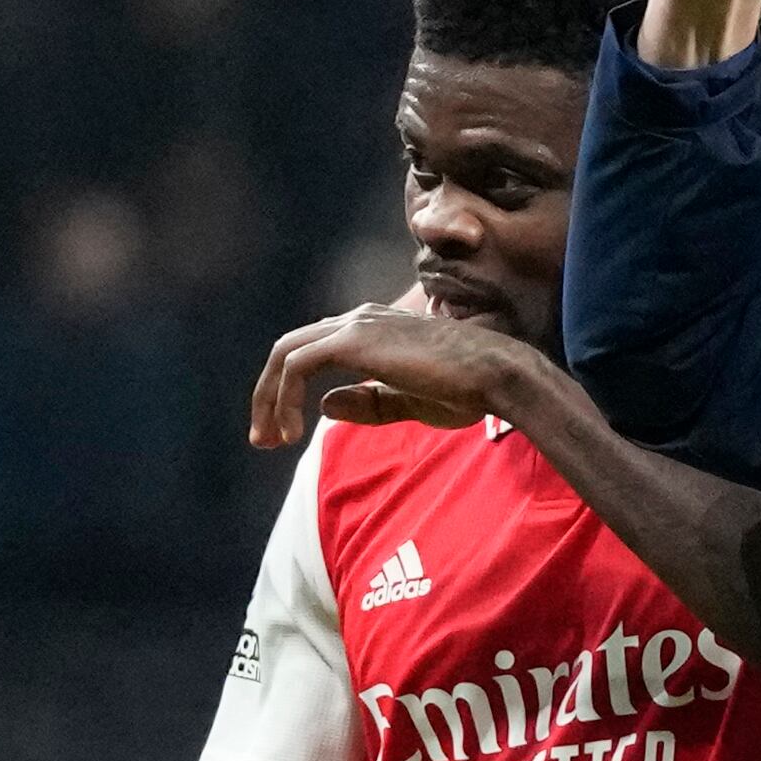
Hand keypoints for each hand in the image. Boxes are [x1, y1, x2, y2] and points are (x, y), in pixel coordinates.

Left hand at [249, 304, 542, 449]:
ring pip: (286, 355)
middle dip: (268, 395)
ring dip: (269, 399)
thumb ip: (368, 402)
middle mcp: (360, 319)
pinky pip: (297, 366)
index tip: (287, 434)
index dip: (290, 392)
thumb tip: (322, 404)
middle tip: (263, 440)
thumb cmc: (468, 390)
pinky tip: (293, 432)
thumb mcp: (410, 402)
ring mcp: (355, 326)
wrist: (497, 375)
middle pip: (290, 349)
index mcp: (374, 329)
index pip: (313, 351)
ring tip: (271, 440)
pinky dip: (284, 398)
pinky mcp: (353, 341)